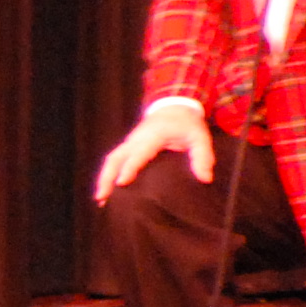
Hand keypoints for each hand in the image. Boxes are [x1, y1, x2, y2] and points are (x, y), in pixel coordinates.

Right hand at [94, 100, 213, 201]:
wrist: (174, 107)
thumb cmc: (187, 124)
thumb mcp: (200, 137)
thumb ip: (203, 157)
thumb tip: (205, 179)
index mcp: (154, 135)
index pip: (139, 153)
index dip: (130, 168)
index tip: (121, 183)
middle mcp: (137, 138)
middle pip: (116, 157)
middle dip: (108, 177)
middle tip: (103, 197)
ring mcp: (130, 141)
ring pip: (111, 159)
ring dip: (104, 177)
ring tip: (100, 199)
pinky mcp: (128, 145)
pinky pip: (114, 159)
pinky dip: (108, 173)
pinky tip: (105, 190)